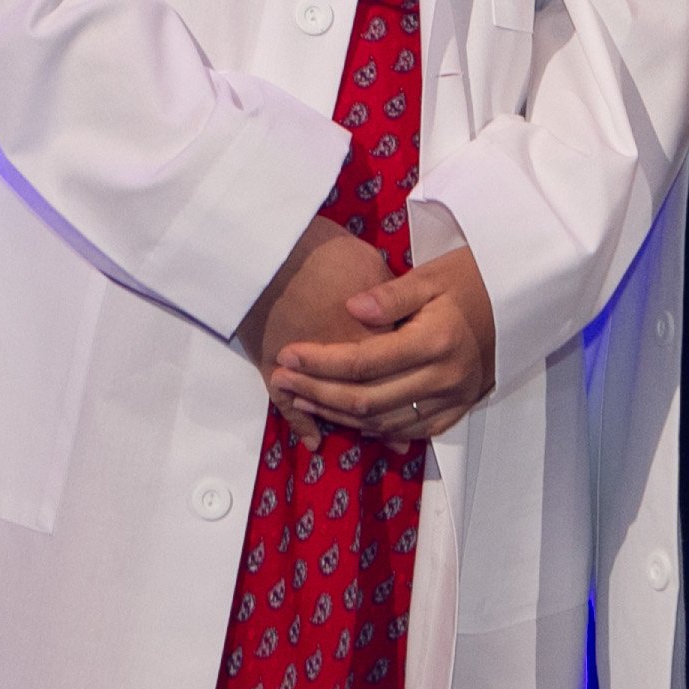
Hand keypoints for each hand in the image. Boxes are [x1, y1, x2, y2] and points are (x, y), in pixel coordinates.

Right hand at [238, 221, 393, 447]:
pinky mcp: (272, 368)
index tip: (421, 404)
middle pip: (368, 399)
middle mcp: (339, 359)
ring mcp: (304, 370)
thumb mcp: (371, 264)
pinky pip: (289, 408)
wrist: (267, 246)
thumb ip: (392, 301)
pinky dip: (303, 426)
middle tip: (399, 442)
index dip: (410, 393)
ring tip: (368, 436)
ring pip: (332, 409)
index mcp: (370, 336)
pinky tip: (314, 441)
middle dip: (383, 419)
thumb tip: (408, 322)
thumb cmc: (321, 249)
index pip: (394, 372)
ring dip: (350, 424)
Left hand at [267, 246, 498, 443]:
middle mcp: (443, 378)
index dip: (321, 362)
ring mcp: (452, 400)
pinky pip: (405, 431)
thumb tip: (349, 308)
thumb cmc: (471, 279)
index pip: (364, 362)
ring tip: (301, 398)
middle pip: (366, 399)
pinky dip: (370, 428)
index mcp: (436, 341)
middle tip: (281, 381)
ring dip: (336, 413)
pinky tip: (344, 415)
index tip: (288, 354)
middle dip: (317, 392)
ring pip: (381, 422)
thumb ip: (390, 295)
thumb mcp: (432, 275)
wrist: (519, 301)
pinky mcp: (456, 411)